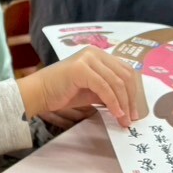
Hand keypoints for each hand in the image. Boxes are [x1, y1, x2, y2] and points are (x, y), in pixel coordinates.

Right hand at [19, 48, 141, 128]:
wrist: (38, 93)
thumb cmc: (62, 93)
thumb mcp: (92, 91)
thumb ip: (109, 91)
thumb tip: (129, 105)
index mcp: (99, 55)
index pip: (126, 71)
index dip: (134, 92)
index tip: (134, 111)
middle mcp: (95, 52)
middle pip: (125, 75)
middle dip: (131, 99)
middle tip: (132, 118)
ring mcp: (88, 58)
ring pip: (117, 82)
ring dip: (124, 104)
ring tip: (124, 120)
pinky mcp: (81, 68)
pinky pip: (104, 87)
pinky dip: (113, 102)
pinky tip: (116, 114)